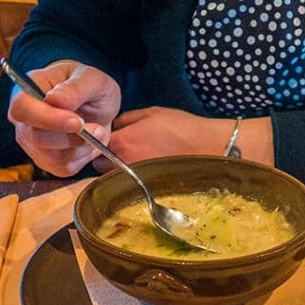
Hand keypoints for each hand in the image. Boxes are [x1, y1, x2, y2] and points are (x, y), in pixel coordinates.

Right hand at [7, 60, 120, 176]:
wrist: (98, 105)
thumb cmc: (89, 86)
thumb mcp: (91, 78)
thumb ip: (75, 87)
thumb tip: (54, 100)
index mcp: (26, 91)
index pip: (21, 109)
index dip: (47, 118)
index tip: (76, 121)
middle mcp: (23, 120)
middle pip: (36, 138)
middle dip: (72, 136)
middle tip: (97, 127)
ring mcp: (32, 143)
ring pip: (53, 157)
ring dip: (82, 146)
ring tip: (96, 129)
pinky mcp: (47, 162)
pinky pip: (64, 168)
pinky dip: (83, 157)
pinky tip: (89, 142)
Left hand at [91, 107, 273, 171]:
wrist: (209, 148)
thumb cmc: (182, 127)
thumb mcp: (152, 113)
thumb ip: (126, 119)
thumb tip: (113, 126)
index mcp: (122, 142)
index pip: (95, 147)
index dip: (99, 144)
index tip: (107, 143)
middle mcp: (124, 164)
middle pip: (101, 167)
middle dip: (106, 161)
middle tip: (121, 155)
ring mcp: (135, 181)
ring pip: (115, 180)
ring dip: (118, 174)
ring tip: (135, 166)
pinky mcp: (147, 192)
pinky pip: (131, 188)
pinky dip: (133, 184)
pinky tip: (146, 175)